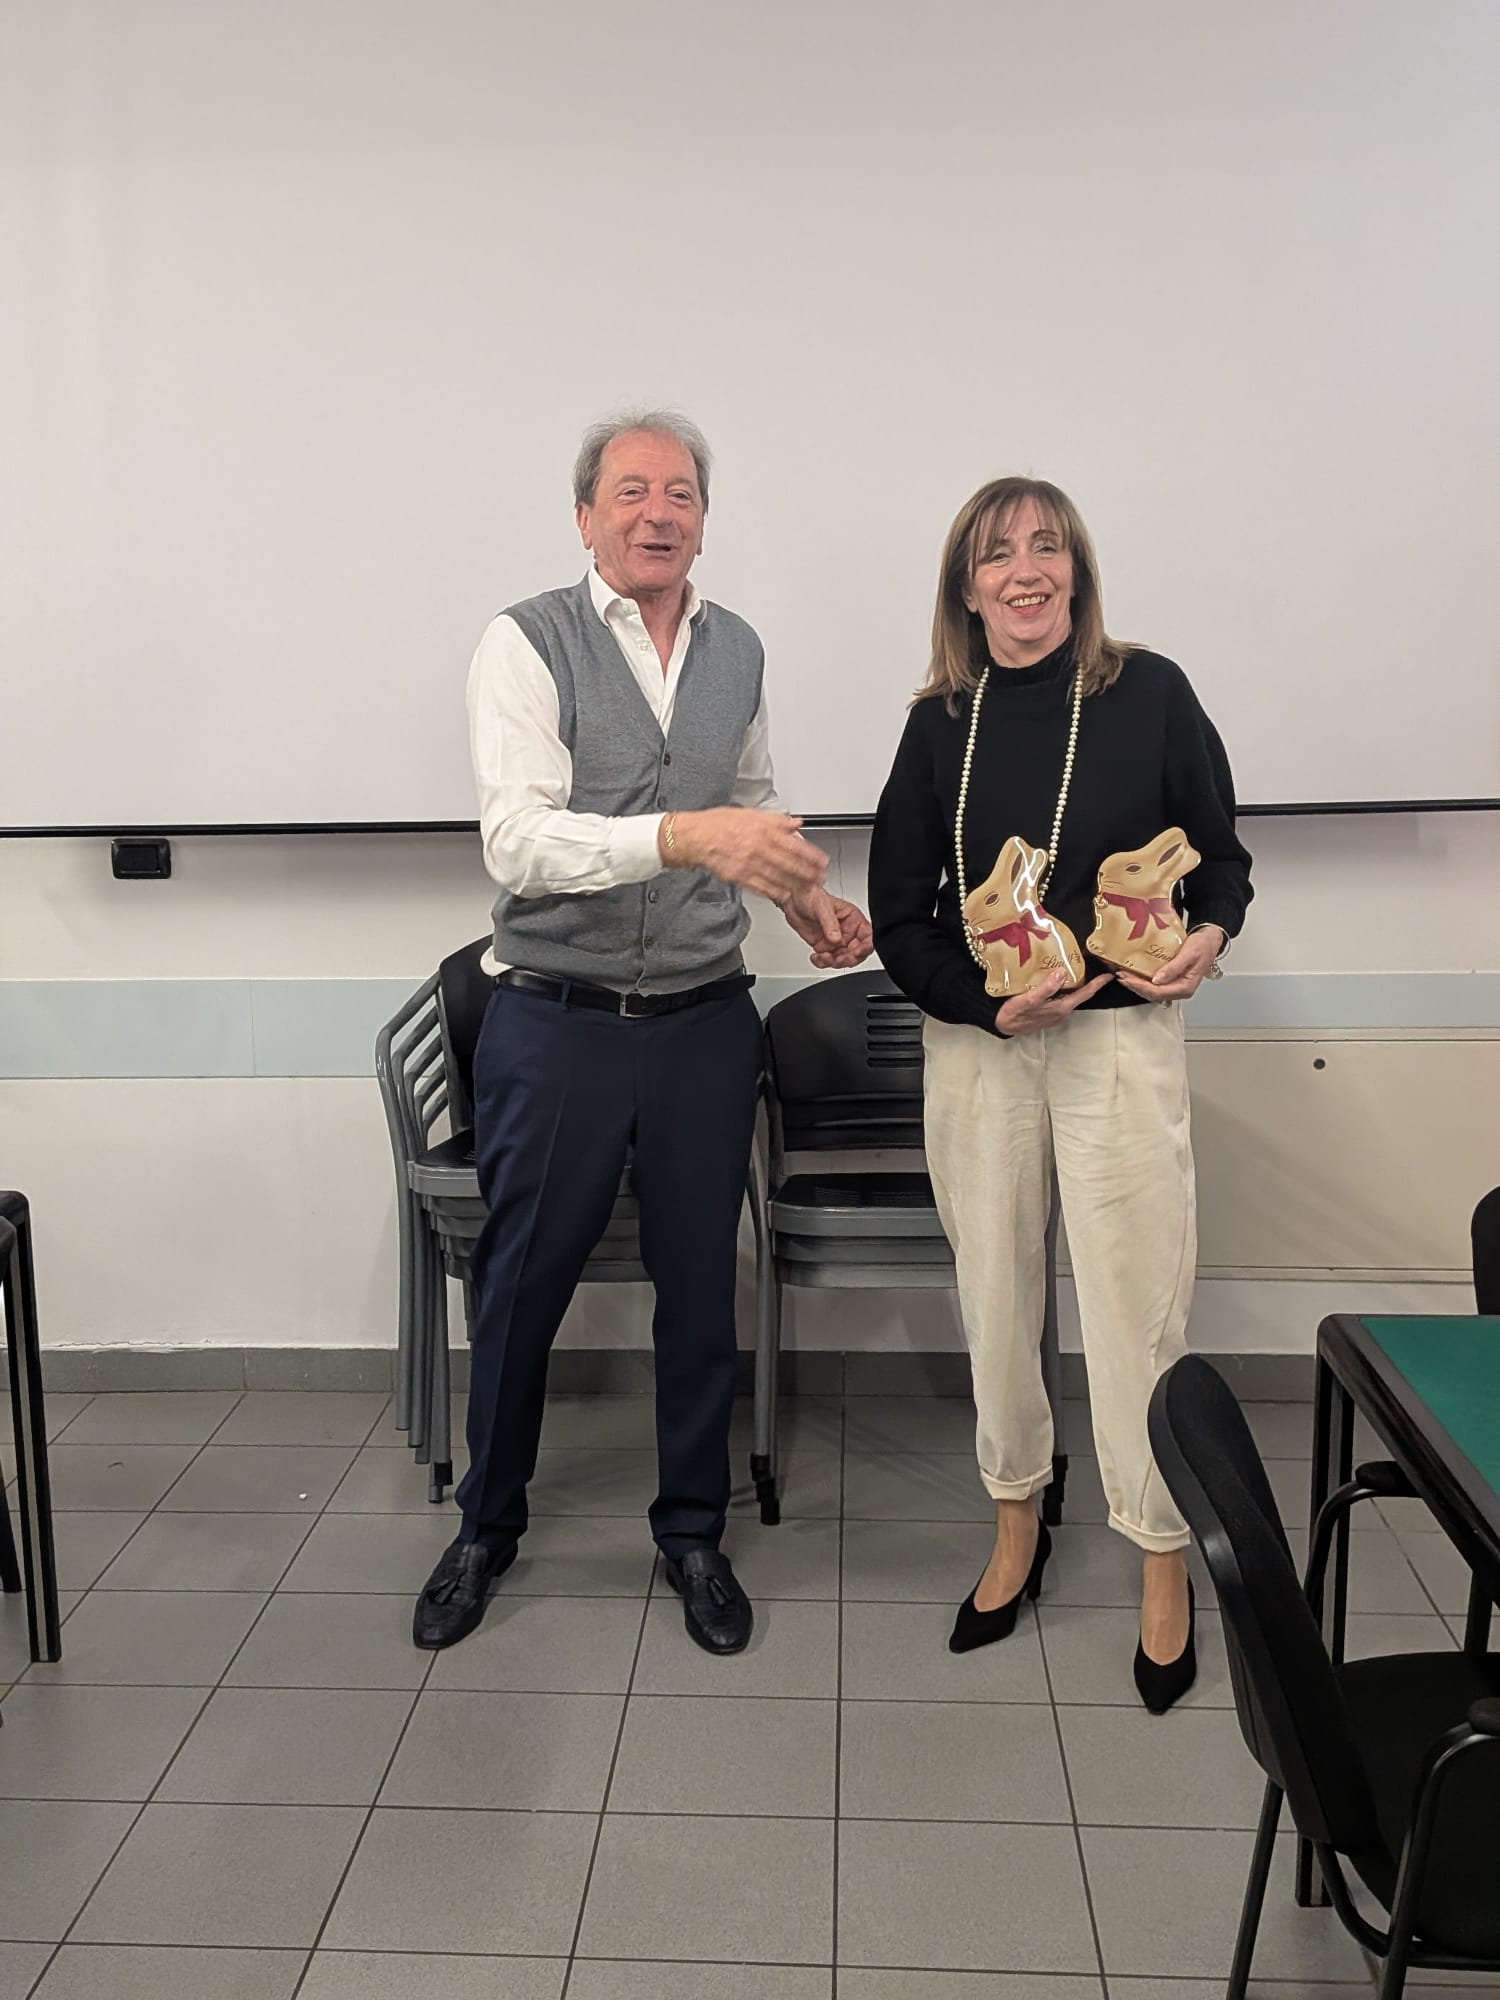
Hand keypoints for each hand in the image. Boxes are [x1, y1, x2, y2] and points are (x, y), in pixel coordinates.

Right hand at [662, 808, 827, 902]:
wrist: (695, 837)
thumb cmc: (719, 824)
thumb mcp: (751, 813)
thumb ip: (776, 821)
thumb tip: (796, 823)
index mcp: (762, 829)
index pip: (794, 844)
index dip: (811, 856)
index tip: (822, 862)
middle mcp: (757, 846)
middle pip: (789, 863)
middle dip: (808, 873)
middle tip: (819, 878)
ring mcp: (748, 863)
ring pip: (777, 876)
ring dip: (795, 884)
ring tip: (807, 888)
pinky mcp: (738, 876)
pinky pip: (761, 886)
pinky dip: (775, 891)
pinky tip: (785, 894)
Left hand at [783, 889, 874, 968]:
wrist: (793, 900)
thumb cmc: (810, 896)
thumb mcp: (821, 907)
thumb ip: (830, 923)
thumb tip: (836, 939)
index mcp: (853, 919)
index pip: (868, 935)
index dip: (866, 946)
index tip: (857, 952)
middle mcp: (848, 931)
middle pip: (858, 952)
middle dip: (849, 959)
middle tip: (837, 959)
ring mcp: (837, 941)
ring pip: (844, 959)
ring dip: (834, 962)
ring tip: (823, 957)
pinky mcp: (825, 947)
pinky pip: (829, 961)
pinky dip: (822, 963)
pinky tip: (816, 957)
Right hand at [995, 969, 1113, 1036]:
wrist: (1003, 1026)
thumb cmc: (1015, 1014)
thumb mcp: (1030, 999)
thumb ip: (1047, 987)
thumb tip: (1062, 973)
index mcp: (1062, 1007)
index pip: (1085, 993)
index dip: (1098, 983)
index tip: (1109, 974)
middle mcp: (1062, 1011)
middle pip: (1080, 994)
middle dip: (1088, 981)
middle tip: (1093, 966)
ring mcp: (1055, 1013)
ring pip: (1070, 995)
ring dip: (1075, 984)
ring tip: (1076, 969)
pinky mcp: (1047, 1011)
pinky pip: (1060, 997)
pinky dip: (1063, 987)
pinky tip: (1057, 979)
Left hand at [1114, 925, 1223, 1003]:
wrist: (1211, 939)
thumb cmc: (1203, 945)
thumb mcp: (1189, 954)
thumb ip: (1173, 968)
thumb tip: (1156, 980)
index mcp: (1185, 987)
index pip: (1158, 992)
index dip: (1140, 986)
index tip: (1127, 978)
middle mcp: (1179, 990)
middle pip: (1153, 994)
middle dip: (1135, 986)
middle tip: (1120, 976)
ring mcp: (1175, 986)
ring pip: (1152, 991)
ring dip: (1136, 984)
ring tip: (1123, 975)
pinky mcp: (1172, 980)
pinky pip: (1154, 984)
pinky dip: (1142, 980)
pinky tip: (1133, 974)